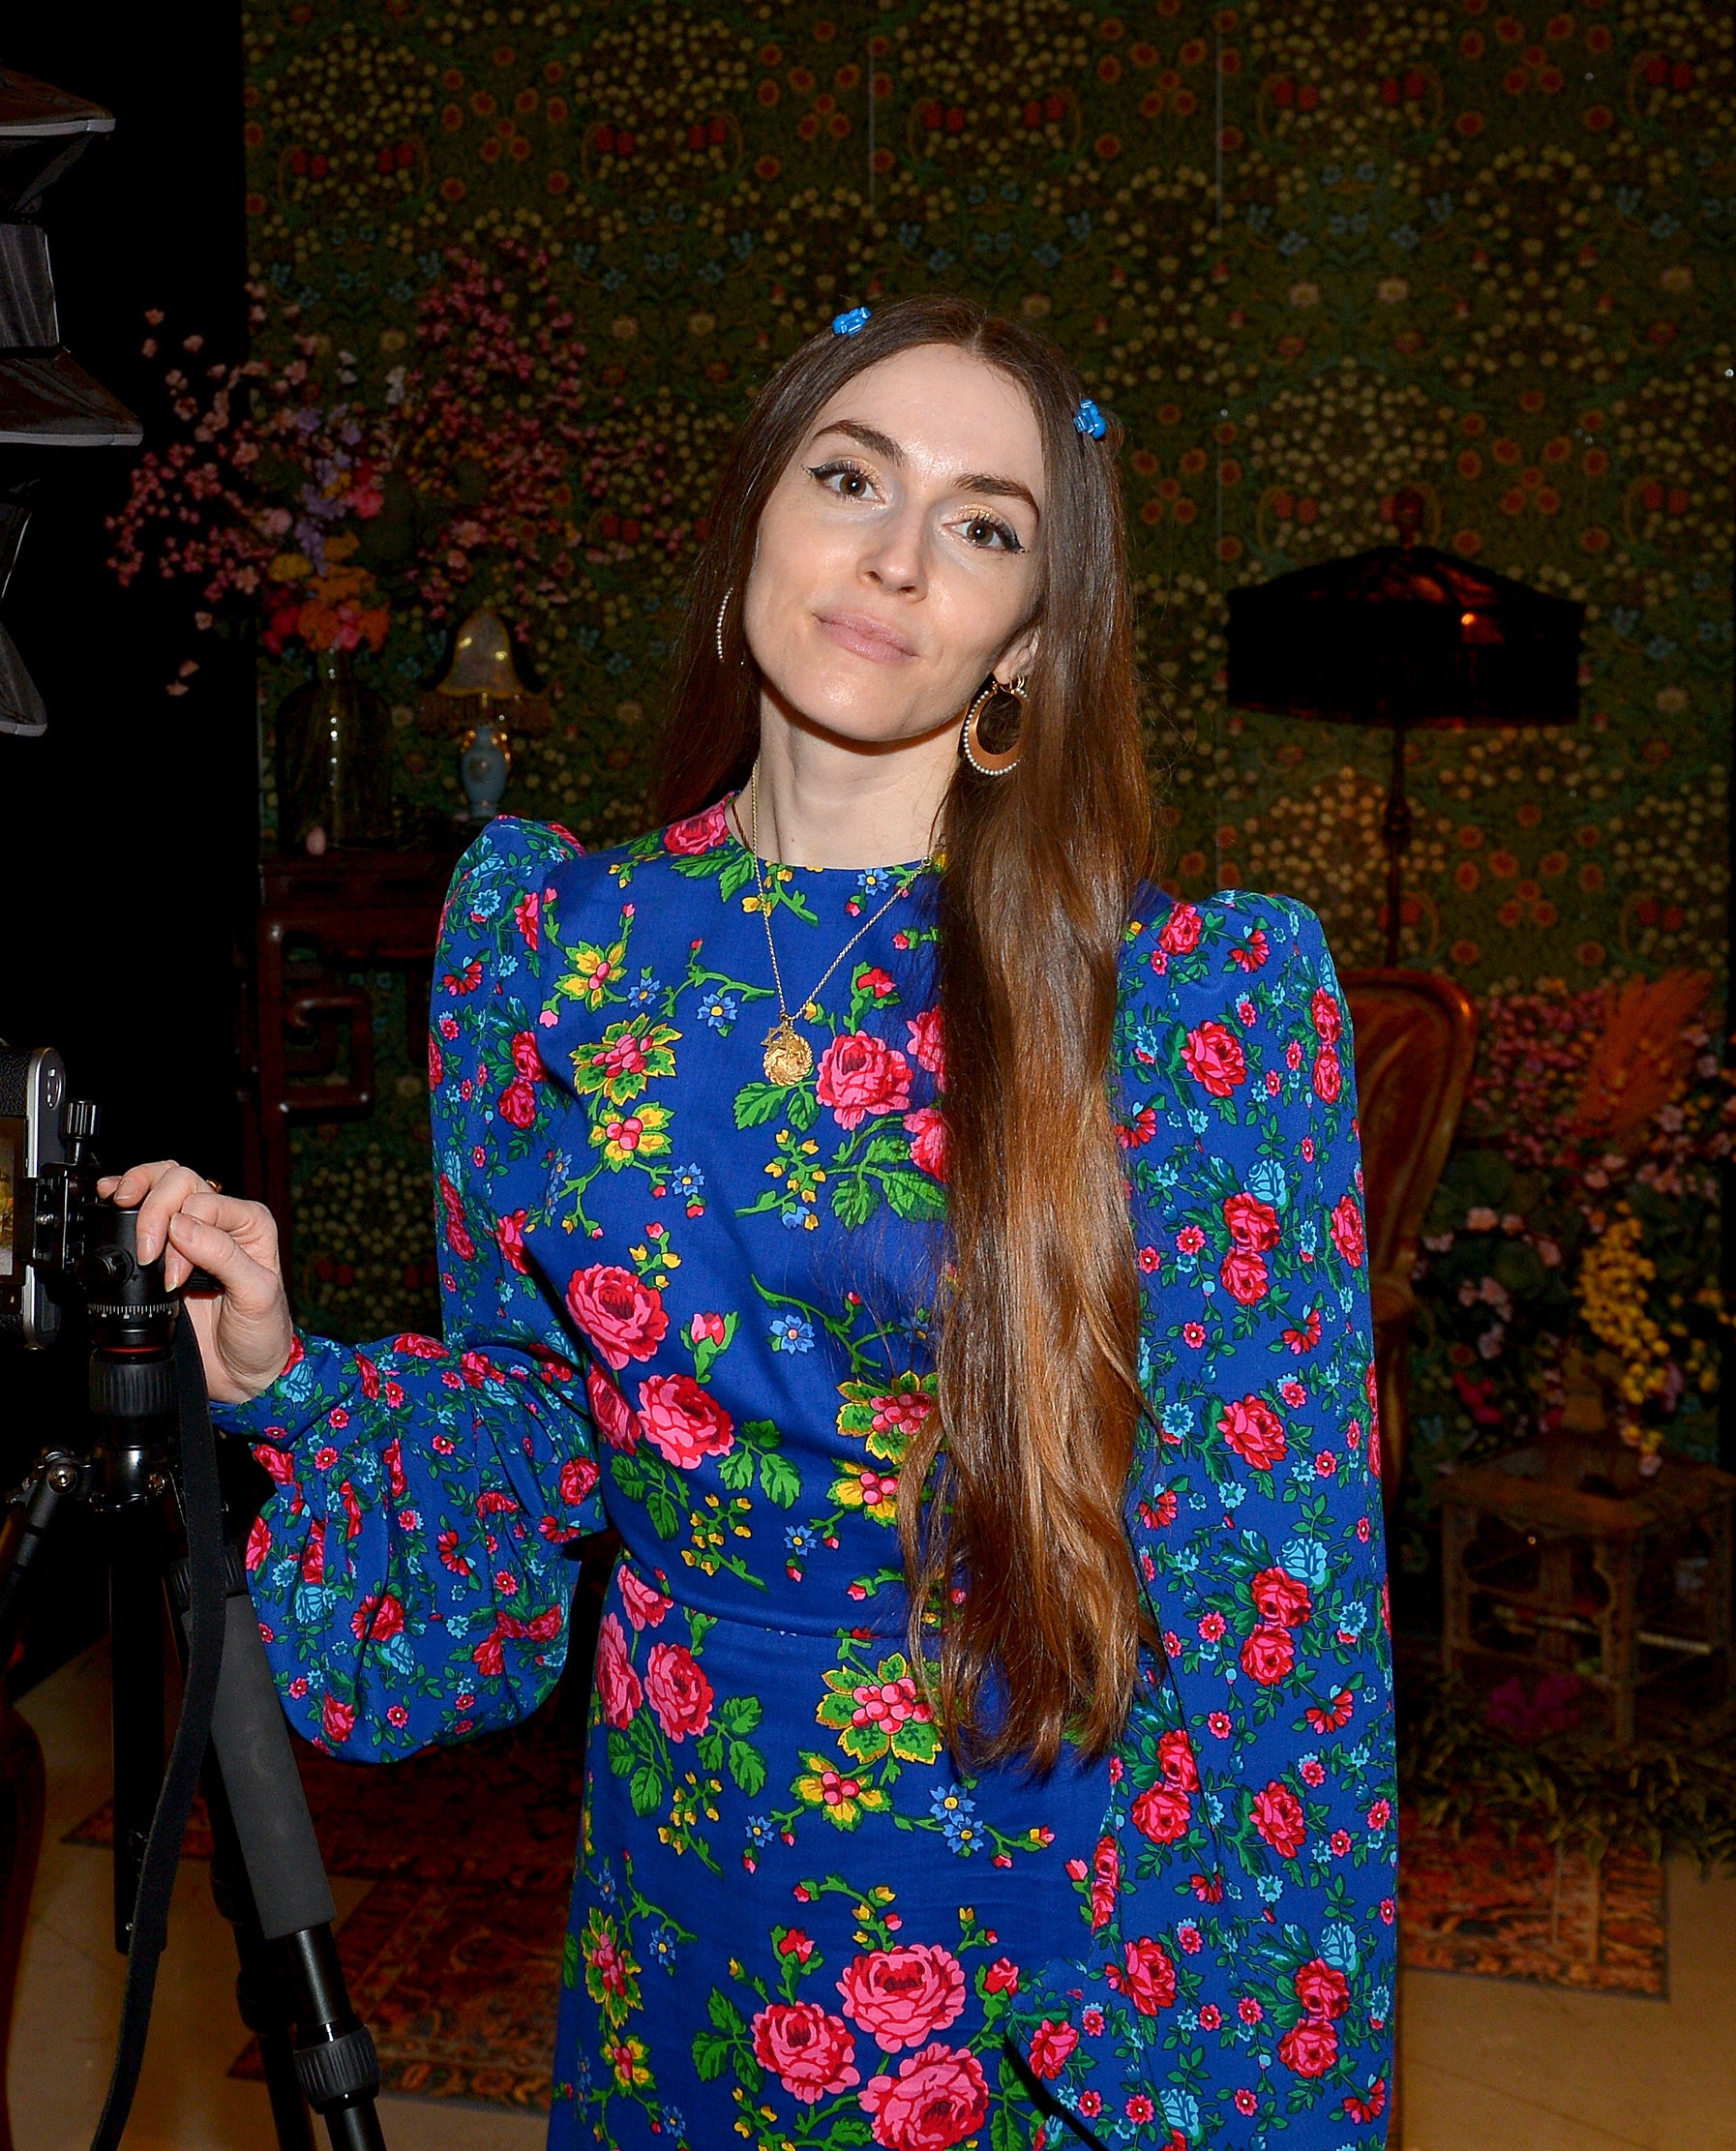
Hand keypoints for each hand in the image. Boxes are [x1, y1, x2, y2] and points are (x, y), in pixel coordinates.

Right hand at [95, 1162, 294, 1405]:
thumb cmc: (261, 1333)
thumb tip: (181, 1225)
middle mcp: (221, 1220)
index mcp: (250, 1223)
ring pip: (162, 1183)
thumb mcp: (257, 1295)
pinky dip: (124, 1198)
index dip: (181, 1233)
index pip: (204, 1201)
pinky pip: (143, 1209)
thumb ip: (224, 1256)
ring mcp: (191, 1232)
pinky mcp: (165, 1249)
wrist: (242, 1372)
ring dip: (136, 1193)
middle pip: (179, 1181)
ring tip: (119, 1206)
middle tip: (146, 1253)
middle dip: (154, 1213)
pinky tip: (111, 1196)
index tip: (173, 1277)